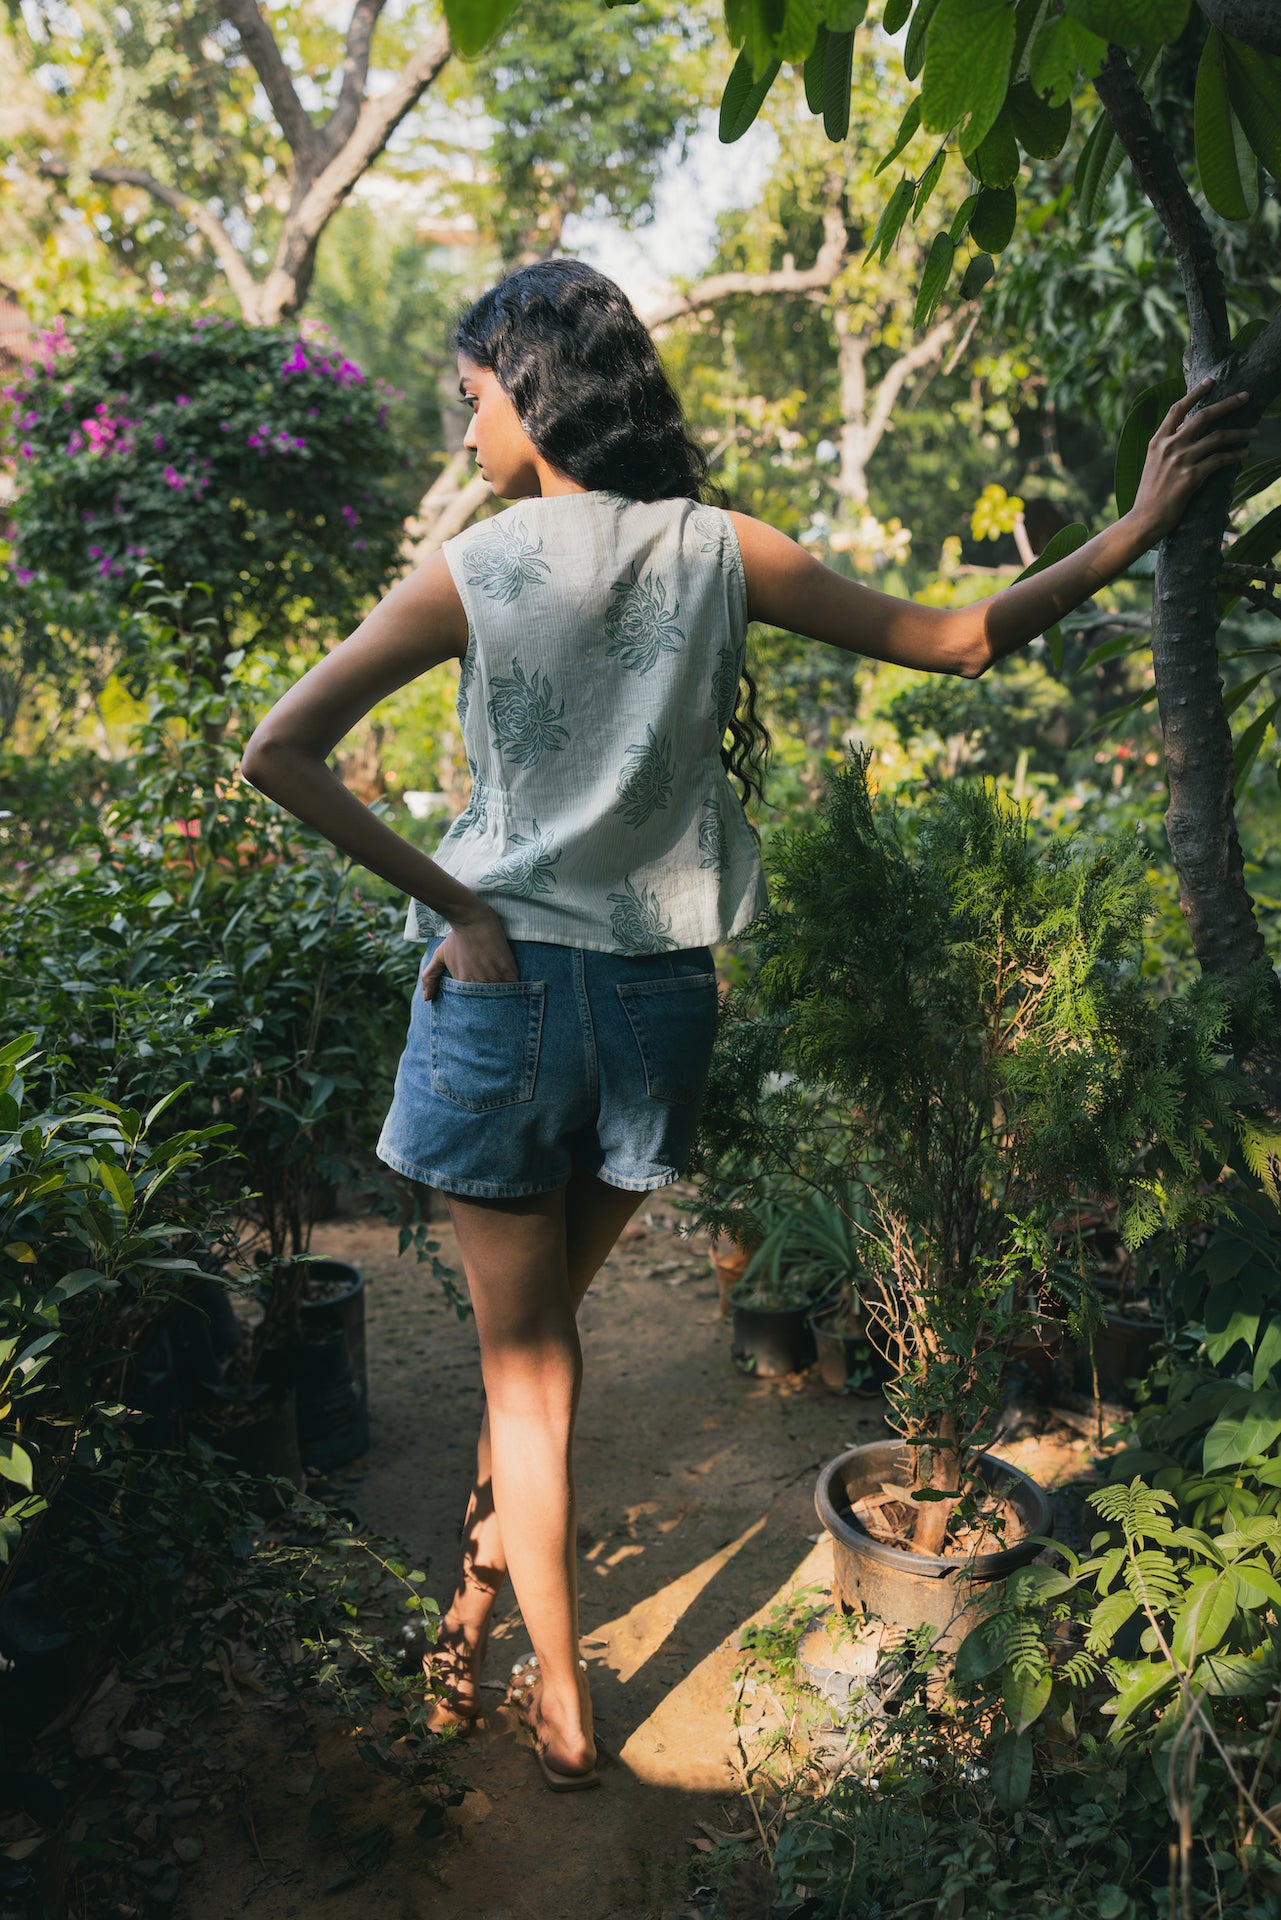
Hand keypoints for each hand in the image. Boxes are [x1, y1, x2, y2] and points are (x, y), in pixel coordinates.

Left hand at [421, 902, 517, 998]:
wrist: (473, 919)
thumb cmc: (456, 938)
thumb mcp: (439, 956)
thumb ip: (430, 977)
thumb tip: (426, 998)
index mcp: (463, 982)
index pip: (470, 1004)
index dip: (475, 1006)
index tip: (478, 1005)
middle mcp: (478, 982)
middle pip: (486, 1003)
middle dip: (488, 1004)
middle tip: (492, 1006)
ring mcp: (494, 976)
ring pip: (500, 996)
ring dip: (501, 998)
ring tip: (503, 1000)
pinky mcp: (508, 969)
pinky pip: (513, 987)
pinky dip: (513, 990)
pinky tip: (512, 989)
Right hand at [1129, 377, 1256, 542]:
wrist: (1144, 520)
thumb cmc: (1150, 495)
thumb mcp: (1153, 464)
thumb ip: (1167, 447)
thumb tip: (1184, 432)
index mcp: (1158, 441)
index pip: (1178, 409)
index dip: (1195, 392)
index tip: (1211, 381)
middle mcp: (1169, 447)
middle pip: (1203, 416)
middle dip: (1228, 403)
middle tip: (1246, 396)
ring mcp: (1181, 461)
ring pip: (1217, 437)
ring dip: (1240, 433)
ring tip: (1255, 432)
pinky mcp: (1192, 477)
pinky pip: (1220, 460)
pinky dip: (1235, 456)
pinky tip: (1244, 454)